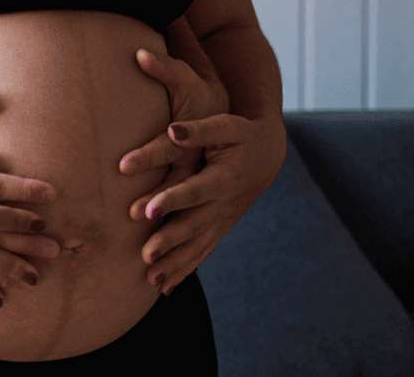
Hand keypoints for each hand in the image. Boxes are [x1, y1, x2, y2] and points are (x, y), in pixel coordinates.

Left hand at [133, 113, 284, 296]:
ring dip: (175, 264)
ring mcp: (223, 219)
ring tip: (150, 280)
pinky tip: (165, 287)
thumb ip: (199, 130)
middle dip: (170, 241)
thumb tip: (172, 130)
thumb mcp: (226, 126)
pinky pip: (202, 252)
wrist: (268, 154)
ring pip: (197, 246)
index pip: (194, 191)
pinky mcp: (220, 228)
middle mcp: (224, 204)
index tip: (147, 211)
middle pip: (193, 225)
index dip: (171, 200)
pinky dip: (185, 269)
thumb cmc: (242, 135)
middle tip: (145, 255)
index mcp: (223, 178)